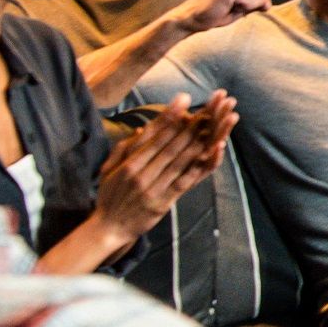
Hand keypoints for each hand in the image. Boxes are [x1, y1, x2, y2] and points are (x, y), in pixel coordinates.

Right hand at [91, 91, 237, 243]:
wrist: (108, 229)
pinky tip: (217, 149)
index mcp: (130, 163)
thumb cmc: (110, 195)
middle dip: (193, 122)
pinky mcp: (166, 201)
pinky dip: (204, 164)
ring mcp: (156, 188)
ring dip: (204, 137)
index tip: (184, 97)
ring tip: (219, 119)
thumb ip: (126, 148)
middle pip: (172, 144)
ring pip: (183, 159)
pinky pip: (188, 180)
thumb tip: (142, 129)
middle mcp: (143, 174)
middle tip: (210, 104)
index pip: (154, 135)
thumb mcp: (110, 168)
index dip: (170, 115)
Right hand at [176, 0, 270, 34]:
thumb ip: (256, 1)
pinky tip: (225, 6)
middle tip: (228, 5)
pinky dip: (240, 10)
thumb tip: (268, 2)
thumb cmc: (214, 11)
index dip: (251, 2)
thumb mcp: (241, 5)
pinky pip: (251, 2)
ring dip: (244, 8)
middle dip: (249, 5)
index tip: (232, 3)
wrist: (191, 18)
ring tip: (226, 6)